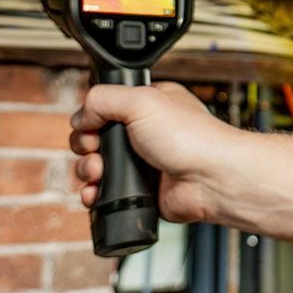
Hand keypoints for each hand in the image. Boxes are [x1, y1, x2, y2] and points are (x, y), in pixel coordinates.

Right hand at [69, 81, 233, 224]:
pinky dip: (94, 194)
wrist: (210, 179)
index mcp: (149, 105)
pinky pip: (106, 192)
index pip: (106, 107)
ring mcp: (142, 162)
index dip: (92, 117)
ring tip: (97, 172)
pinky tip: (94, 193)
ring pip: (96, 166)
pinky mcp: (140, 190)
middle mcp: (145, 132)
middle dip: (86, 146)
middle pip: (96, 138)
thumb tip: (82, 116)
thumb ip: (105, 99)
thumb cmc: (190, 137)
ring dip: (87, 170)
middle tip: (94, 150)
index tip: (92, 126)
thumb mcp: (143, 100)